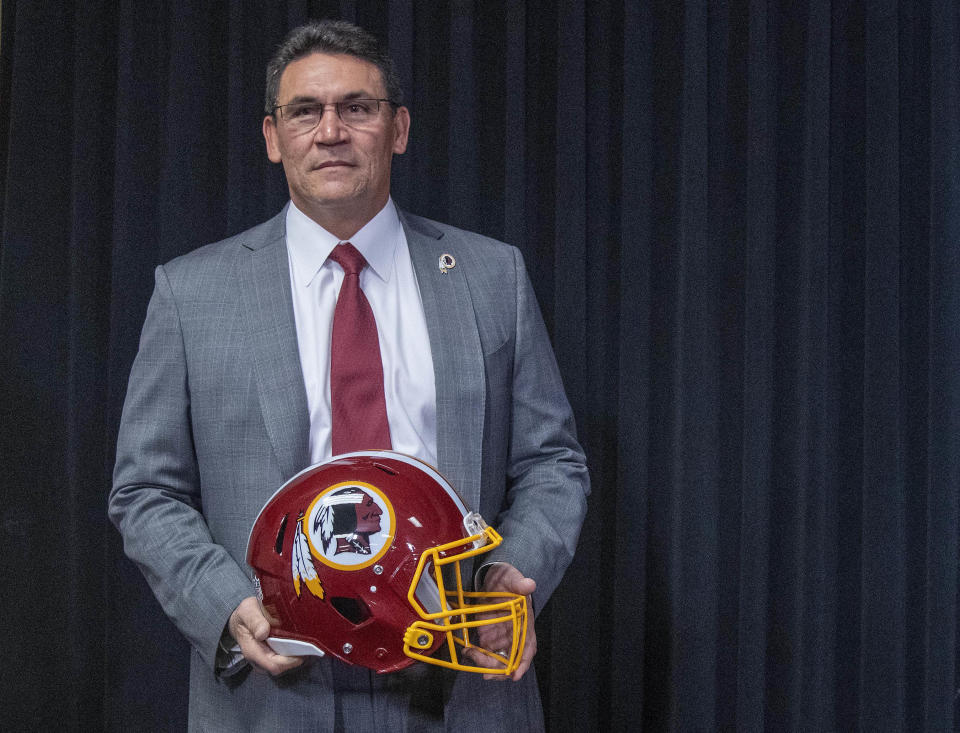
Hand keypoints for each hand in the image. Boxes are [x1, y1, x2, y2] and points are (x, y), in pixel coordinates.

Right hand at [228, 596, 303, 675]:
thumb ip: (255, 621)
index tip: (301, 652)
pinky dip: (294, 651)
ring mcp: (266, 657)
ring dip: (296, 654)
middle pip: (281, 666)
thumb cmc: (245, 614)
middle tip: (309, 645)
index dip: (288, 662)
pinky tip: (301, 640)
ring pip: (284, 663)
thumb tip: (263, 633)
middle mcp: (260, 658)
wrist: (240, 618)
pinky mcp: (271, 653)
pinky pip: (284, 657)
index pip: (273, 665)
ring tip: (307, 642)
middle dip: (295, 658)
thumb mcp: (247, 611)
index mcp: (252, 650)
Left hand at [469, 563, 536, 681]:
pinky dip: (476, 655)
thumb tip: (530, 584)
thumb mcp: (512, 578)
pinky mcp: (488, 635)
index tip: (514, 676)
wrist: (493, 577)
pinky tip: (467, 650)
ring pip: (496, 659)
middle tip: (485, 673)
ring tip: (470, 653)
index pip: (528, 647)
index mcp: (525, 624)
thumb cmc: (507, 579)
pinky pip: (484, 652)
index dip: (523, 663)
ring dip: (485, 663)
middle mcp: (514, 634)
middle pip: (510, 659)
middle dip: (499, 670)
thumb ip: (519, 583)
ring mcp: (501, 636)